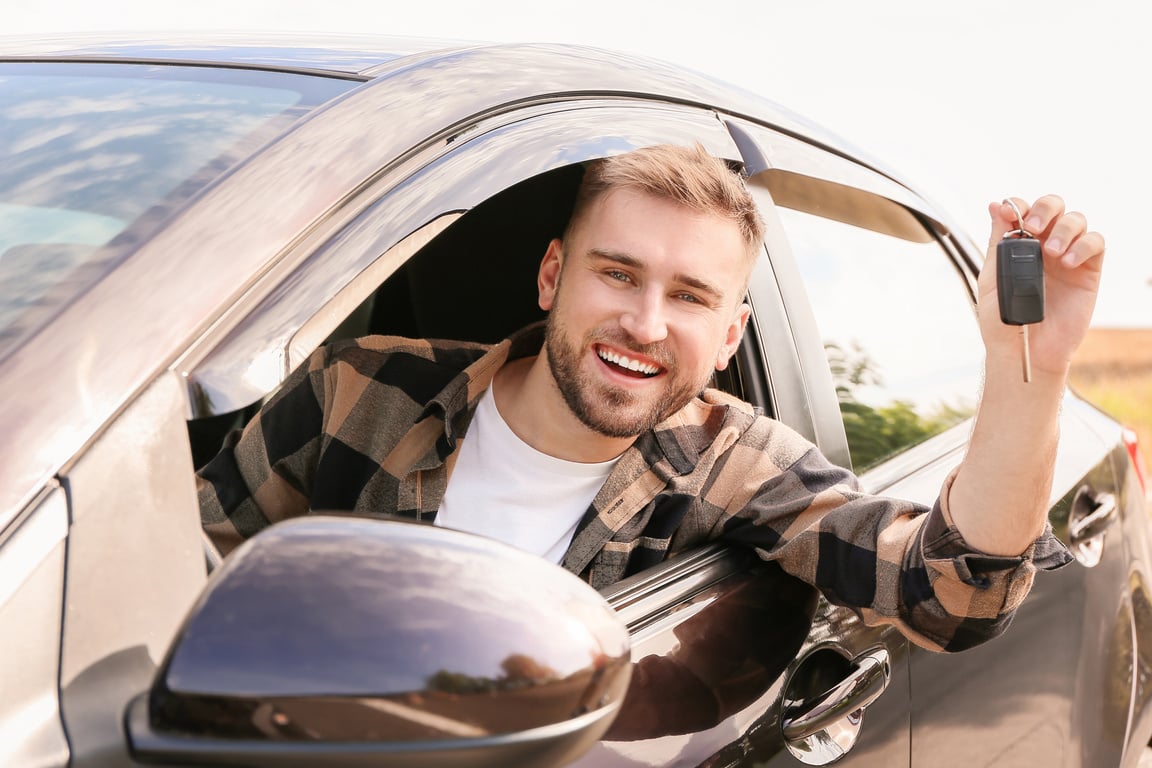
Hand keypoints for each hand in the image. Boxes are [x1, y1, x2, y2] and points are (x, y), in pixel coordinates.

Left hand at [976, 195, 1104, 376]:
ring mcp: (1067, 257)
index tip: (1009, 214)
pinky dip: (1083, 245)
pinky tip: (1067, 263)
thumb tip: (995, 206)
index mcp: (1017, 246)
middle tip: (1034, 227)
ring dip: (1063, 229)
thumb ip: (998, 243)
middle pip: (1053, 206)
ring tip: (1051, 253)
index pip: (1022, 211)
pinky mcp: (1087, 271)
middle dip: (1044, 208)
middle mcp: (1043, 247)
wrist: (1024, 352)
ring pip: (1076, 220)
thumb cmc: (1004, 321)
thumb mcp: (993, 279)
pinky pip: (1095, 243)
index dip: (1017, 205)